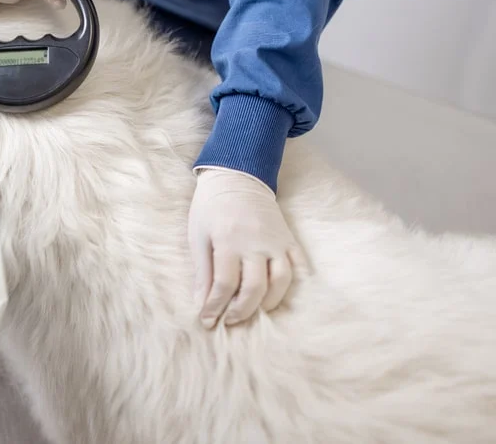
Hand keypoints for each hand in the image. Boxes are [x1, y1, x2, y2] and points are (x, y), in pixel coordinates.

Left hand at [188, 168, 307, 327]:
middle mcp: (255, 243)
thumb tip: (200, 305)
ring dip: (269, 302)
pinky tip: (282, 295)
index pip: (224, 285)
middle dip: (242, 311)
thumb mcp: (198, 236)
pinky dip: (296, 284)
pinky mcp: (289, 238)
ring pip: (281, 281)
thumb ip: (202, 272)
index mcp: (228, 241)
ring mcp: (276, 241)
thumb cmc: (210, 208)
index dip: (215, 307)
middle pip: (255, 288)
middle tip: (230, 320)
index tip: (208, 321)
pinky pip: (299, 266)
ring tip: (255, 310)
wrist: (236, 177)